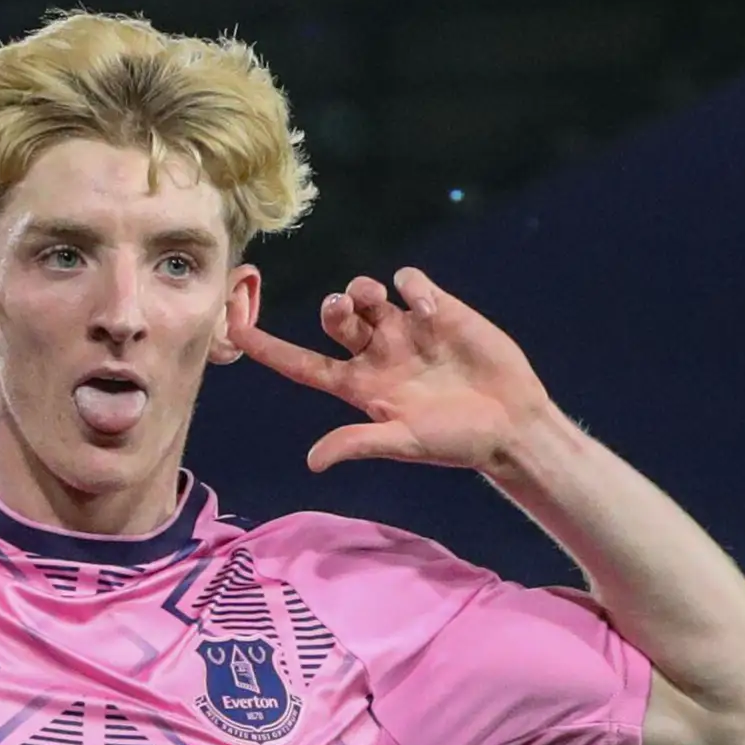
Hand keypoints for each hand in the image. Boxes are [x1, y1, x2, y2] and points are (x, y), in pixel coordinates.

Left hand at [230, 267, 557, 474]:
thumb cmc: (456, 442)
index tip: (233, 324)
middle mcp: (376, 354)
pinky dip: (411, 287)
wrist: (510, 425)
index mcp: (358, 387)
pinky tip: (429, 310)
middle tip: (342, 309)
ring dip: (361, 290)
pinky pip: (409, 282)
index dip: (266, 346)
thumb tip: (312, 462)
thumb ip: (358, 443)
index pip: (300, 364)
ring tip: (376, 300)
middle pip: (333, 319)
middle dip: (332, 307)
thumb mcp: (404, 443)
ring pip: (365, 292)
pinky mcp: (439, 311)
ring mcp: (406, 330)